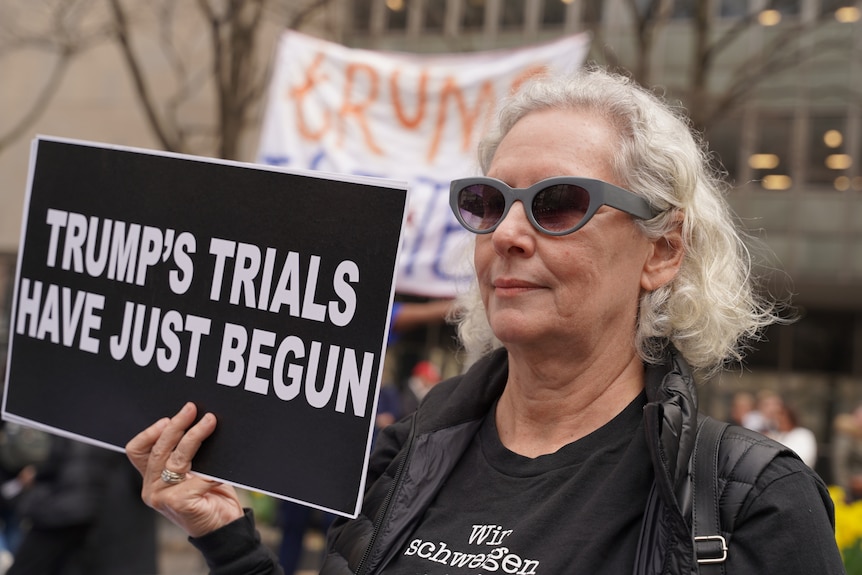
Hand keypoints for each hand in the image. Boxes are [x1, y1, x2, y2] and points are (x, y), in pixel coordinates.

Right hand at [126, 402, 244, 537]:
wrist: (224, 527)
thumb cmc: (210, 496)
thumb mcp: (193, 471)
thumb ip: (185, 454)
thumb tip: (196, 419)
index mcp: (151, 478)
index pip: (136, 451)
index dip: (150, 432)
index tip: (168, 418)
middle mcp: (152, 488)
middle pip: (159, 450)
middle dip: (177, 425)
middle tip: (192, 409)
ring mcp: (163, 498)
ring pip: (177, 459)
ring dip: (195, 436)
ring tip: (210, 422)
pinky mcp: (179, 504)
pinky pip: (199, 478)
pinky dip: (214, 472)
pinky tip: (225, 470)